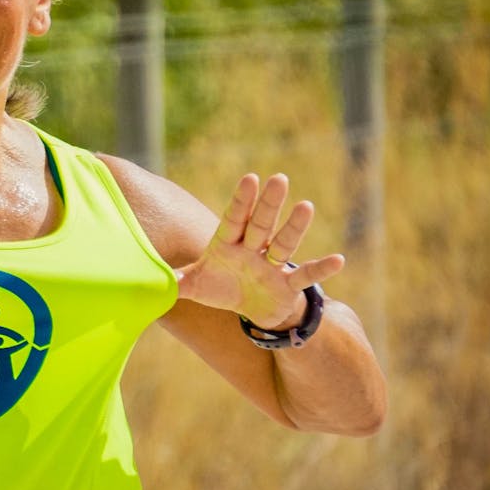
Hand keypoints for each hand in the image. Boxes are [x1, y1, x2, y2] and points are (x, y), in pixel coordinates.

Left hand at [176, 173, 343, 328]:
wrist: (249, 311)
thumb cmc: (221, 290)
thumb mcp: (194, 286)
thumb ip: (175, 280)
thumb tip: (150, 279)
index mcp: (228, 245)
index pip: (234, 219)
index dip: (242, 201)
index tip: (250, 178)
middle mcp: (252, 250)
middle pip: (261, 224)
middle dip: (269, 204)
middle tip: (279, 178)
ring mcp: (272, 266)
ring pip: (284, 244)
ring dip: (295, 227)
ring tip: (307, 206)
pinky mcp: (287, 286)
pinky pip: (306, 277)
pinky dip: (321, 270)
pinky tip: (339, 259)